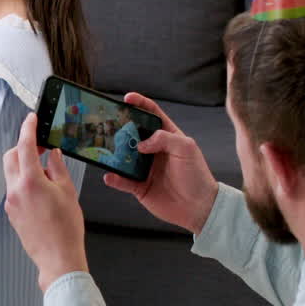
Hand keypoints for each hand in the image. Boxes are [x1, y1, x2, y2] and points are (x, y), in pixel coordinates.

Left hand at [3, 113, 88, 291]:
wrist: (58, 258)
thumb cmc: (67, 228)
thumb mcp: (68, 192)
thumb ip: (57, 168)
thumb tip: (53, 154)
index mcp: (30, 181)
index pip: (25, 146)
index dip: (28, 129)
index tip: (31, 119)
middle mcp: (15, 190)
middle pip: (11, 157)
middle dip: (23, 147)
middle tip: (41, 147)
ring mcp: (11, 202)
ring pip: (11, 173)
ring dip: (24, 165)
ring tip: (46, 174)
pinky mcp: (11, 213)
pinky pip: (14, 189)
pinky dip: (24, 182)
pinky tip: (42, 191)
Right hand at [100, 93, 217, 234]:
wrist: (199, 207)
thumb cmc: (196, 175)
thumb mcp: (186, 148)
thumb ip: (164, 138)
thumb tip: (141, 144)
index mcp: (167, 137)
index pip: (152, 115)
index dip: (140, 104)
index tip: (127, 98)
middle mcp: (154, 151)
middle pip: (133, 135)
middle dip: (121, 128)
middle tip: (108, 124)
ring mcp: (145, 169)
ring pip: (124, 157)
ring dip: (114, 154)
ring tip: (105, 149)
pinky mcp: (139, 187)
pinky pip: (123, 181)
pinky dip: (114, 178)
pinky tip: (109, 175)